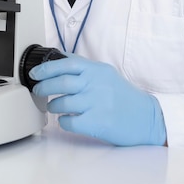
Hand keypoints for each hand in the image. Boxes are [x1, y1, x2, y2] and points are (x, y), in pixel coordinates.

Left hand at [30, 54, 165, 145]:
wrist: (148, 118)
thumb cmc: (125, 97)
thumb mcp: (107, 75)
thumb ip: (85, 68)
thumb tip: (61, 60)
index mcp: (97, 70)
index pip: (67, 64)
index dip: (47, 68)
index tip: (35, 73)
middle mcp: (96, 85)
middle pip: (61, 83)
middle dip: (44, 87)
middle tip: (38, 90)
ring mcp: (97, 104)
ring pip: (63, 103)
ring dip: (53, 106)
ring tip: (53, 107)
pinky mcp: (98, 123)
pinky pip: (71, 122)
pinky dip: (63, 122)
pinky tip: (66, 121)